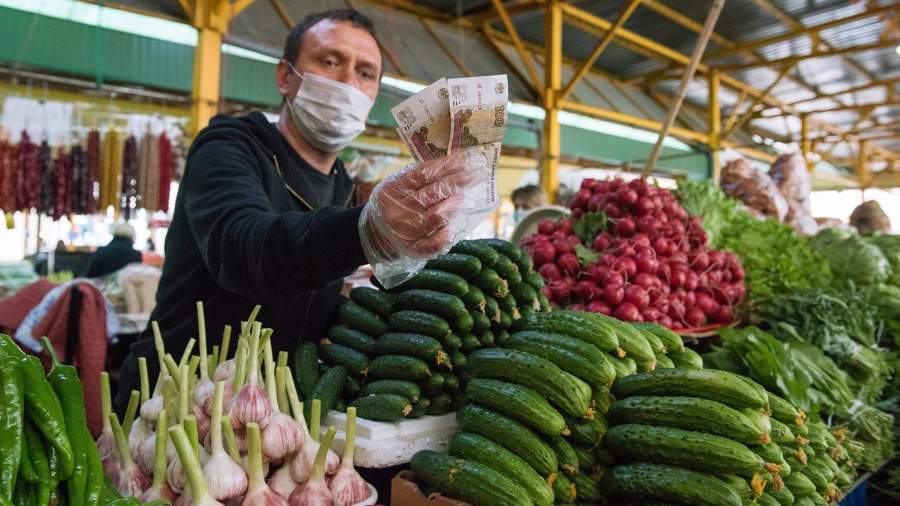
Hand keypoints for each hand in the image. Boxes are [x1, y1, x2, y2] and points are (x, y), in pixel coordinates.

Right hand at [360, 151, 489, 259]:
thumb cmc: (395, 205)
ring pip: (436, 217)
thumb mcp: (398, 186)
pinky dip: (449, 231)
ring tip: (463, 197)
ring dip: (454, 205)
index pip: (421, 175)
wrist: (377, 235)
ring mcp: (405, 233)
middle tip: (473, 176)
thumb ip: (420, 176)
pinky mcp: (415, 250)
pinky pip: (436, 242)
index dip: (445, 167)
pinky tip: (455, 223)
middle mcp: (396, 212)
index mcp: (390, 191)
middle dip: (455, 183)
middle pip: (431, 195)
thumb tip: (456, 163)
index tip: (464, 161)